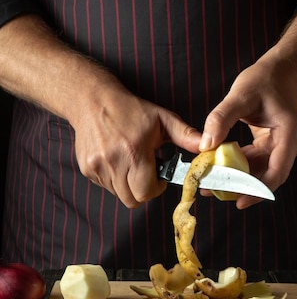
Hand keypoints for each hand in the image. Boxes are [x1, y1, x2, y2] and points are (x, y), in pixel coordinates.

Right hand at [73, 82, 201, 207]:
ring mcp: (97, 167)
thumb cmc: (130, 109)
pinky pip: (105, 186)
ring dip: (128, 185)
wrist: (92, 99)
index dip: (156, 189)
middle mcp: (113, 162)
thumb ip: (185, 136)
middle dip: (143, 191)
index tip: (160, 178)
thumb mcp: (162, 118)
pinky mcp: (86, 169)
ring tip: (132, 163)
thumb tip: (207, 146)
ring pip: (118, 194)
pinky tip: (118, 160)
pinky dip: (115, 179)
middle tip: (147, 173)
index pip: (146, 192)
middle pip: (132, 199)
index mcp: (133, 151)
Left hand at [199, 9, 296, 208]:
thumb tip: (205, 145)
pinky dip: (240, 168)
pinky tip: (220, 171)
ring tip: (212, 185)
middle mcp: (293, 144)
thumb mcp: (240, 95)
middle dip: (242, 187)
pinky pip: (258, 163)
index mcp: (290, 133)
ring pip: (262, 171)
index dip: (258, 189)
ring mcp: (286, 147)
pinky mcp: (276, 147)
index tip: (239, 201)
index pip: (277, 170)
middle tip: (215, 192)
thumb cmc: (263, 80)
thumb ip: (221, 119)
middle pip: (269, 175)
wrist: (279, 72)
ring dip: (238, 179)